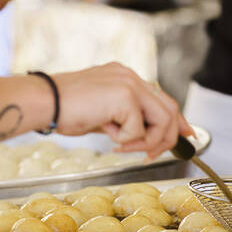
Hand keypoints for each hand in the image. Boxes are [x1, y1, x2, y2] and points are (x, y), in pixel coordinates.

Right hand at [51, 63, 194, 159]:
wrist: (44, 103)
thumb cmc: (64, 111)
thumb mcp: (103, 116)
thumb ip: (124, 121)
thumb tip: (143, 137)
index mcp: (125, 77)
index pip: (162, 98)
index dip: (178, 120)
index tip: (187, 135)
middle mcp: (130, 76)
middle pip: (169, 108)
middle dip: (166, 137)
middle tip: (151, 155)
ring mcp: (129, 83)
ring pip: (162, 119)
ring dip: (147, 141)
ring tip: (123, 147)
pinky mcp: (124, 95)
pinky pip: (139, 128)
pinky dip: (126, 140)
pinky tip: (108, 136)